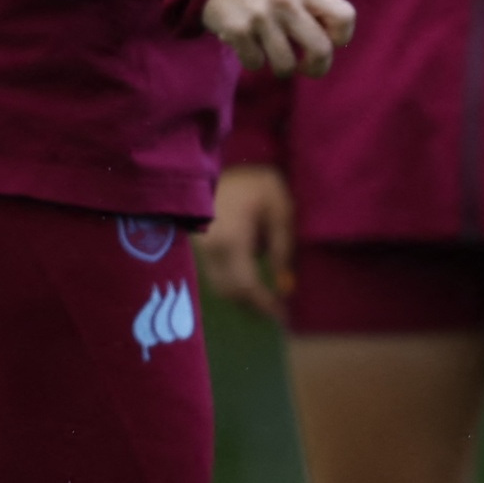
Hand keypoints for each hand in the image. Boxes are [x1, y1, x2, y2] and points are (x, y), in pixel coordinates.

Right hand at [200, 164, 295, 320]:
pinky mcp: (197, 249)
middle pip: (231, 294)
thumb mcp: (278, 208)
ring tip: (270, 303)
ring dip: (245, 299)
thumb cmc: (252, 183)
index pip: (248, 288)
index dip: (266, 306)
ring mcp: (199, 251)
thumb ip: (283, 247)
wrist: (208, 164)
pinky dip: (235, 285)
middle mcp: (210, 252)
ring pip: (221, 288)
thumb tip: (286, 286)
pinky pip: (216, 276)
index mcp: (230, 242)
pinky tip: (253, 285)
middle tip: (280, 314)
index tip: (285, 318)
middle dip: (255, 307)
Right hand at [204, 0, 356, 77]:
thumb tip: (335, 39)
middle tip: (306, 67)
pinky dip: (253, 61)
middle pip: (321, 50)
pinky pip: (255, 63)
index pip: (345, 17)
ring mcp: (260, 17)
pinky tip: (248, 47)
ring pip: (286, 65)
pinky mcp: (237, 30)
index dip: (342, 37)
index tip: (329, 41)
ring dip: (281, 68)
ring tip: (272, 55)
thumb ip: (314, 5)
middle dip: (317, 67)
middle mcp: (286, 2)